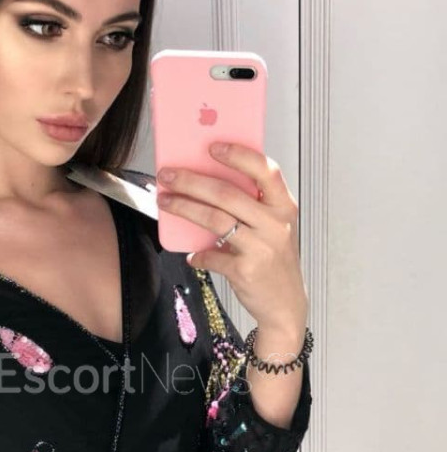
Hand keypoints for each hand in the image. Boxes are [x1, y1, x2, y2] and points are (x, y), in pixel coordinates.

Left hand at [156, 142, 308, 334]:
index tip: (212, 146)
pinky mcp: (245, 270)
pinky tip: (192, 254)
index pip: (265, 171)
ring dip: (184, 207)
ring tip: (165, 200)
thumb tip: (207, 183)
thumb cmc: (275, 260)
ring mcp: (261, 247)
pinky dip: (198, 254)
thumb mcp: (273, 227)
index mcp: (284, 207)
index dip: (239, 155)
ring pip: (214, 219)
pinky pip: (212, 255)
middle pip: (227, 193)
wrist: (285, 305)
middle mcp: (275, 224)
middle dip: (192, 181)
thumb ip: (252, 206)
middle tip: (168, 175)